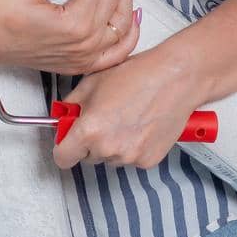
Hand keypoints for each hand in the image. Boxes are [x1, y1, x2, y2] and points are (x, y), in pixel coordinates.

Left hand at [52, 31, 210, 171]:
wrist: (174, 78)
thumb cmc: (138, 75)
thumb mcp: (93, 82)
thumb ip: (73, 104)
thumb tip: (65, 115)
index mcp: (89, 130)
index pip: (62, 157)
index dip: (64, 147)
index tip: (68, 140)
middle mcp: (108, 148)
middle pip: (87, 157)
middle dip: (90, 142)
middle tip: (104, 118)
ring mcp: (129, 157)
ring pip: (110, 158)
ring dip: (112, 144)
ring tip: (126, 117)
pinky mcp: (148, 161)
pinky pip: (131, 159)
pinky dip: (133, 146)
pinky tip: (140, 125)